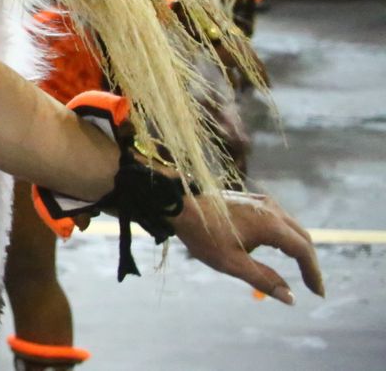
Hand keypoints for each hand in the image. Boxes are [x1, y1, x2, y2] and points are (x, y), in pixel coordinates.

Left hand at [173, 190, 323, 303]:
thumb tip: (291, 298)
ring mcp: (263, 201)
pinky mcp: (253, 199)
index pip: (303, 251)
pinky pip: (279, 219)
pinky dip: (286, 236)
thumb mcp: (232, 264)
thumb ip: (264, 280)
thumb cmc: (203, 235)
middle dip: (309, 262)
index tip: (318, 293)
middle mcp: (272, 209)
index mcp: (271, 224)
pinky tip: (280, 248)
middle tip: (312, 285)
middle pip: (303, 237)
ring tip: (301, 271)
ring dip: (299, 248)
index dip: (313, 273)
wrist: (179, 204)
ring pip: (292, 227)